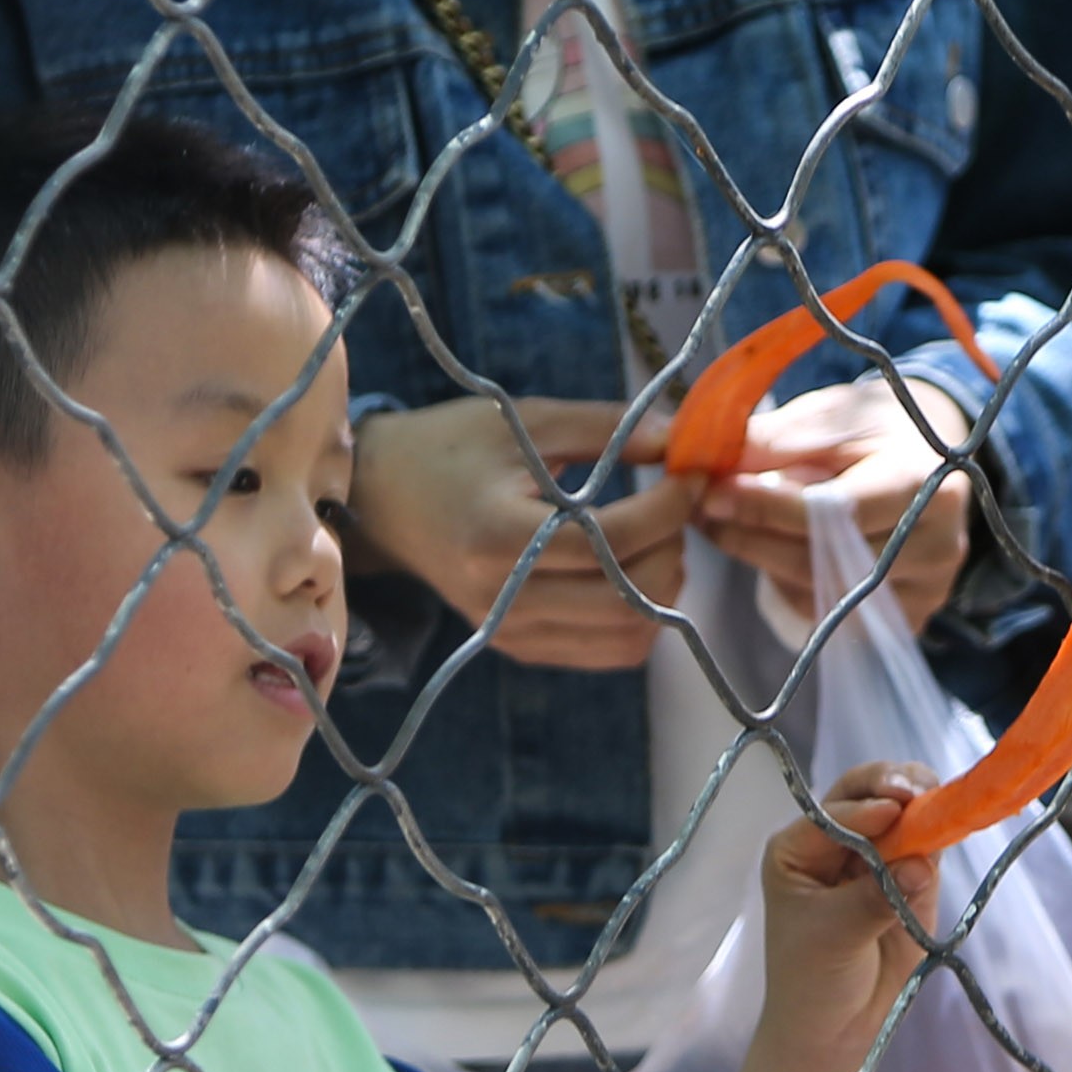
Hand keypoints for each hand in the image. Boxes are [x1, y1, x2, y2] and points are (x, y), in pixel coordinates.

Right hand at [345, 396, 696, 671]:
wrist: (383, 500)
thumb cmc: (451, 448)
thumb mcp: (526, 420)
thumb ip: (609, 428)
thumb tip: (682, 441)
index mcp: (497, 536)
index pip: (606, 541)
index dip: (666, 509)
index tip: (688, 474)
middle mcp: (503, 598)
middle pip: (625, 598)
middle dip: (672, 548)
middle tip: (677, 504)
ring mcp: (511, 631)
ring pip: (628, 635)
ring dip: (664, 586)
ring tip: (660, 536)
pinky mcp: (521, 646)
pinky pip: (609, 651)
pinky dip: (641, 615)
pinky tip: (635, 568)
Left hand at [692, 375, 980, 631]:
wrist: (925, 460)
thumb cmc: (872, 431)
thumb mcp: (828, 416)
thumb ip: (773, 439)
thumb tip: (705, 461)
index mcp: (923, 483)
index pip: (837, 510)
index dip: (769, 507)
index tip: (714, 493)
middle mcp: (937, 545)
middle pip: (826, 560)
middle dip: (753, 536)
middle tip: (702, 512)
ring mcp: (927, 590)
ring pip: (822, 594)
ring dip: (762, 561)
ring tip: (724, 526)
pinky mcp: (911, 618)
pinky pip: (831, 615)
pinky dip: (790, 585)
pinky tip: (772, 551)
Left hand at [734, 758, 942, 1071]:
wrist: (837, 1028)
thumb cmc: (813, 979)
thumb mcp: (834, 935)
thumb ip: (876, 896)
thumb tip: (921, 863)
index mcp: (799, 847)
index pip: (835, 812)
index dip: (868, 807)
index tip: (896, 809)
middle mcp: (837, 842)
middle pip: (869, 793)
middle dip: (897, 786)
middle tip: (920, 791)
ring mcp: (876, 857)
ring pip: (905, 813)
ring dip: (926, 804)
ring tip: (945, 806)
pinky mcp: (910, 878)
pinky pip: (929, 847)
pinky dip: (942, 836)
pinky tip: (953, 827)